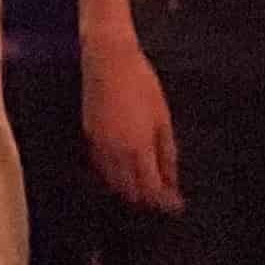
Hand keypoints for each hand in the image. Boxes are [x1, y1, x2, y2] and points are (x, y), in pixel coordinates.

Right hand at [82, 33, 180, 211]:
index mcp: (138, 149)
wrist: (107, 60)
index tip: (177, 205)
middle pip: (130, 192)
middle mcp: (115, 153)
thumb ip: (167, 154)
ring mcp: (98, 146)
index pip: (151, 189)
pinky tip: (124, 172)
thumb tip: (172, 183)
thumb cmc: (142, 84)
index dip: (165, 202)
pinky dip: (113, 177)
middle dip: (148, 199)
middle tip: (163, 197)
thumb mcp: (163, 119)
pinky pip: (100, 168)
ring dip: (130, 190)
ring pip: (112, 183)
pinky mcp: (88, 137)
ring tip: (146, 186)